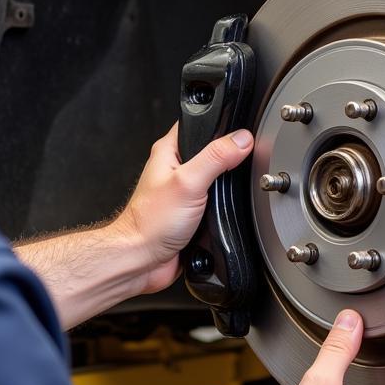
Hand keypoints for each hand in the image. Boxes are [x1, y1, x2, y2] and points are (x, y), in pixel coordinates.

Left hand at [116, 123, 253, 294]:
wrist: (143, 260)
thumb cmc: (150, 222)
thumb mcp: (189, 182)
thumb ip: (216, 158)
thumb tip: (241, 140)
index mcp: (169, 152)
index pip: (199, 125)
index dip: (220, 125)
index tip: (239, 135)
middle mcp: (175, 170)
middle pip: (212, 154)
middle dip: (228, 162)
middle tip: (235, 169)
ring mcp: (184, 192)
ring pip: (216, 182)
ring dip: (225, 191)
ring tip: (226, 196)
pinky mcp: (191, 213)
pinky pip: (215, 206)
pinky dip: (221, 211)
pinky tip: (220, 215)